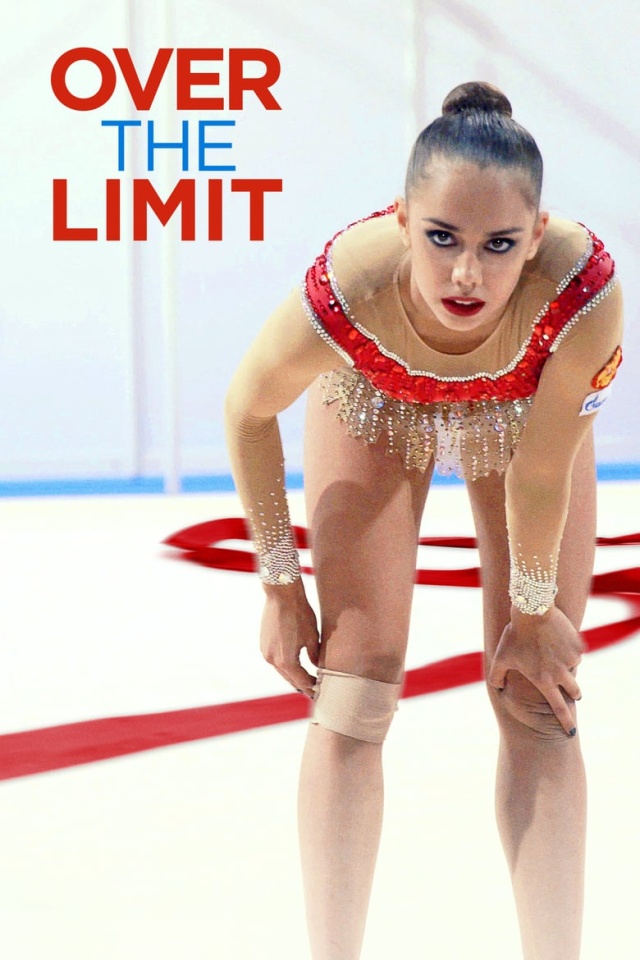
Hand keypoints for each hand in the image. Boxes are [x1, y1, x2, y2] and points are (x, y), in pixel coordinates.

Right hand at [260, 578, 319, 697]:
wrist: (281, 594)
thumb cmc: (299, 614)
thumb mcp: (311, 637)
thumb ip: (314, 656)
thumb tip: (317, 668)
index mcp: (286, 661)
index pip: (302, 681)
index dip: (312, 688)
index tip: (320, 692)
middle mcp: (272, 660)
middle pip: (290, 679)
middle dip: (302, 684)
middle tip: (315, 690)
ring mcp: (265, 652)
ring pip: (282, 670)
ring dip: (293, 675)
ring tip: (306, 679)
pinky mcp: (263, 644)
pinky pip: (276, 660)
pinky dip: (285, 665)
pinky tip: (294, 664)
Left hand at [488, 605, 584, 735]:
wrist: (532, 610)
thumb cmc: (514, 635)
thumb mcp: (501, 656)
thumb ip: (496, 676)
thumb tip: (497, 687)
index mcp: (543, 680)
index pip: (558, 708)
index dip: (565, 721)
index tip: (571, 731)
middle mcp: (560, 673)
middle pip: (574, 691)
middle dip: (574, 694)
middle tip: (573, 693)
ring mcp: (571, 659)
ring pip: (573, 668)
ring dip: (567, 666)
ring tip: (555, 654)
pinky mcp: (578, 646)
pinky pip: (576, 652)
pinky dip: (569, 649)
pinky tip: (558, 639)